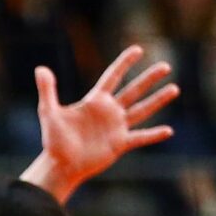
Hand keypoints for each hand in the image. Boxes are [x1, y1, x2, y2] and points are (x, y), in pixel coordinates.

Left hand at [34, 45, 177, 198]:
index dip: (124, 63)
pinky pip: (140, 138)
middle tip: (166, 65)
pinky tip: (168, 131)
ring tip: (175, 88)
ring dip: (158, 100)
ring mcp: (116, 127)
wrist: (59, 166)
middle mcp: (109, 112)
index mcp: (95, 101)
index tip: (138, 49)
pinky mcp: (119, 144)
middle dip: (149, 78)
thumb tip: (40, 69)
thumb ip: (48, 90)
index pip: (112, 77)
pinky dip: (153, 135)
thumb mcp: (48, 113)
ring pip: (142, 110)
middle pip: (133, 90)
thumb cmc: (53, 141)